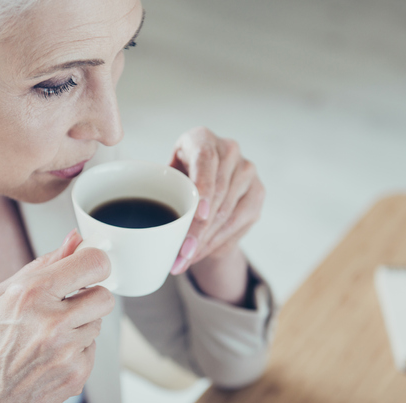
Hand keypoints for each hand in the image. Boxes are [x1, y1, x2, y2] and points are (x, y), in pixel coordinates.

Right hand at [0, 230, 113, 402]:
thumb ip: (42, 265)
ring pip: (99, 323)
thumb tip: (74, 240)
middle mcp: (53, 322)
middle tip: (66, 305)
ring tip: (48, 336)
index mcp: (31, 295)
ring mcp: (67, 351)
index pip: (93, 263)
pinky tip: (49, 357)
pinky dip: (77, 349)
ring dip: (81, 324)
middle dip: (89, 296)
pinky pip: (92, 348)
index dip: (93, 263)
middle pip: (104, 295)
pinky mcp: (77, 374)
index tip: (87, 267)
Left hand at [169, 127, 264, 303]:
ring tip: (185, 260)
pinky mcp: (258, 191)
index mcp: (201, 139)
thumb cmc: (177, 179)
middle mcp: (229, 149)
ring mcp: (247, 170)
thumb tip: (147, 227)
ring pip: (228, 212)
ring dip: (206, 242)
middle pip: (217, 193)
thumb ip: (159, 190)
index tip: (198, 215)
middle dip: (198, 230)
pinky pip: (240, 222)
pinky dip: (218, 242)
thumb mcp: (165, 179)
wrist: (204, 185)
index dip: (203, 188)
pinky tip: (202, 253)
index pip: (205, 161)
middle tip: (180, 254)